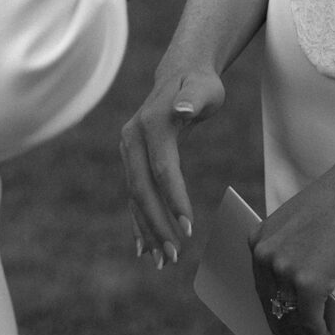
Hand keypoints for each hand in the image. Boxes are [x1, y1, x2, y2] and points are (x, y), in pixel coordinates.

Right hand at [120, 68, 224, 266]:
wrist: (179, 73)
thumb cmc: (200, 84)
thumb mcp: (205, 87)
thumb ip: (194, 97)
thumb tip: (182, 109)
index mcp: (152, 123)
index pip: (162, 167)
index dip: (174, 198)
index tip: (189, 228)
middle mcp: (132, 138)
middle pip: (142, 188)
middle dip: (157, 224)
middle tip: (175, 256)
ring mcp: (128, 150)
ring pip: (135, 196)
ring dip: (148, 230)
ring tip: (163, 261)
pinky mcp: (132, 160)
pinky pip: (134, 195)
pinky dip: (139, 221)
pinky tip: (145, 248)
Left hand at [249, 159, 334, 334]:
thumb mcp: (297, 225)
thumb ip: (290, 254)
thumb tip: (297, 294)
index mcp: (258, 239)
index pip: (260, 287)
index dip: (270, 314)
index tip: (276, 332)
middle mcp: (265, 256)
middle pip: (273, 306)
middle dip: (285, 333)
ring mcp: (285, 271)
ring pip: (292, 317)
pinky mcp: (309, 284)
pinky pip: (312, 319)